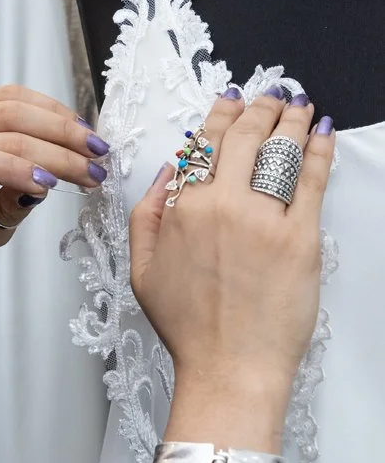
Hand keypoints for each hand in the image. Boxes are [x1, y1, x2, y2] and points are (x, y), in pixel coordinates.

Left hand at [0, 85, 108, 255]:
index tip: (52, 185)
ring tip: (94, 146)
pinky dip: (55, 109)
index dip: (14, 170)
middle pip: (9, 130)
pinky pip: (21, 95)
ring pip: (18, 107)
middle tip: (94, 170)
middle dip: (59, 152)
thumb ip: (7, 212)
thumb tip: (39, 190)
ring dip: (64, 126)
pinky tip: (78, 125)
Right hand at [130, 89, 334, 451]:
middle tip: (270, 95)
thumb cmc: (186, 324)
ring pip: (280, 150)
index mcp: (183, 209)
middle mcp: (222, 205)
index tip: (231, 102)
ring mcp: (264, 219)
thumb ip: (146, 213)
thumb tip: (166, 171)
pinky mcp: (300, 238)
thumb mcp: (141, 269)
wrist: (228, 367)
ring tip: (297, 103)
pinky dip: (319, 150)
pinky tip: (321, 133)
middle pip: (245, 136)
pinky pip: (311, 181)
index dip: (220, 116)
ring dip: (290, 118)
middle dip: (258, 107)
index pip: (204, 146)